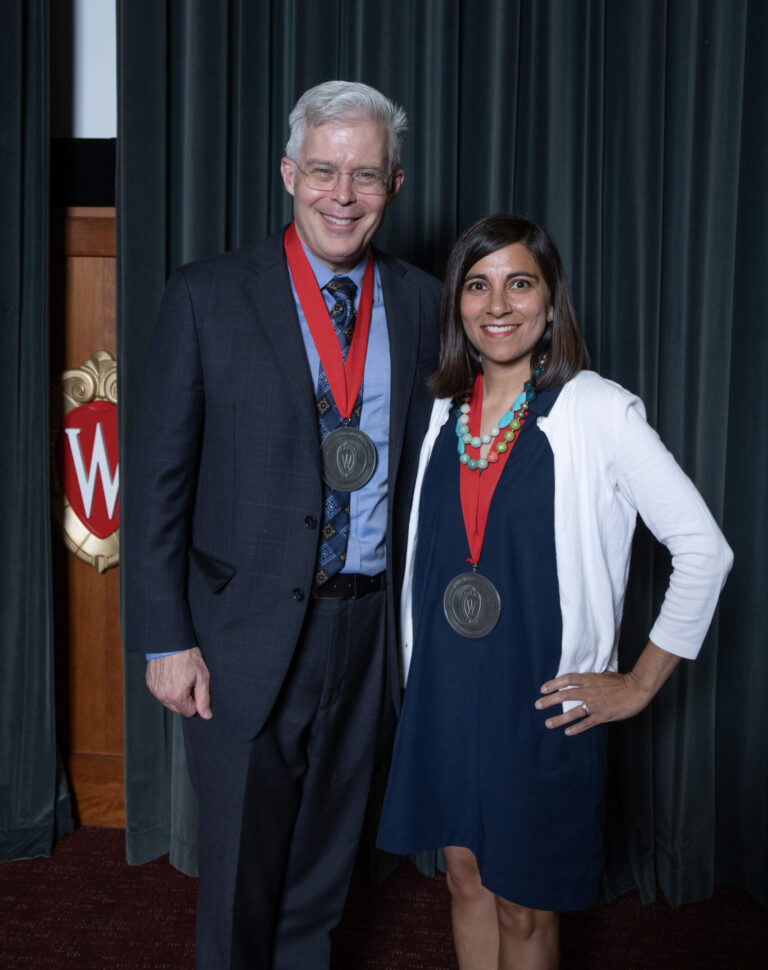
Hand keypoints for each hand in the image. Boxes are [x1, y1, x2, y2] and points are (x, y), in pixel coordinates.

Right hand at [146, 647, 211, 718]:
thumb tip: (207, 715)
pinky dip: (166, 688)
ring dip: (175, 694)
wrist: (170, 641)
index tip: (196, 687)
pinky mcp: (150, 683)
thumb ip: (204, 698)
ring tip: (180, 676)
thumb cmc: (188, 656)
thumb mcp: (202, 676)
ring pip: (168, 701)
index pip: (189, 712)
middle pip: (178, 709)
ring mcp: (154, 690)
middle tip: (189, 681)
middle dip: (185, 699)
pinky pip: (160, 693)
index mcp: (176, 697)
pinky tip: (172, 675)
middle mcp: (162, 696)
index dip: (196, 701)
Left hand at [535, 641, 680, 734]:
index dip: (553, 684)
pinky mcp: (602, 715)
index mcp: (589, 679)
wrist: (636, 690)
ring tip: (548, 723)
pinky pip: (587, 723)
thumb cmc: (622, 681)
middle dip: (550, 701)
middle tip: (538, 705)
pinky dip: (577, 728)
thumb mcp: (604, 675)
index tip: (542, 689)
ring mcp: (595, 704)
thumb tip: (580, 680)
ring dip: (559, 718)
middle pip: (565, 695)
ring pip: (573, 712)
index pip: (567, 680)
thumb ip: (591, 678)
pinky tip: (567, 732)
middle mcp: (589, 691)